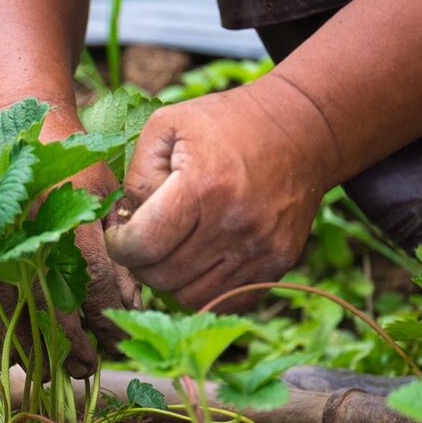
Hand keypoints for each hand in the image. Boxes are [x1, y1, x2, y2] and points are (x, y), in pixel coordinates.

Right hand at [0, 156, 140, 378]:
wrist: (2, 121)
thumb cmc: (63, 154)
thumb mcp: (102, 186)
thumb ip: (117, 241)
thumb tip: (131, 301)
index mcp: (64, 208)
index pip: (93, 281)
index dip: (107, 320)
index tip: (117, 341)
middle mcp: (23, 229)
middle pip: (50, 305)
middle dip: (73, 345)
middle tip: (90, 367)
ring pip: (10, 313)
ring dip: (35, 351)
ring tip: (57, 373)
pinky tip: (10, 359)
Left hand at [105, 80, 333, 310]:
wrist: (302, 129)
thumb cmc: (225, 122)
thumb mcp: (167, 125)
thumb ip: (137, 173)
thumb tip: (128, 220)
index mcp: (202, 186)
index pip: (143, 245)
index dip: (119, 245)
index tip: (119, 233)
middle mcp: (234, 223)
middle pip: (163, 276)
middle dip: (140, 263)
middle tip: (142, 241)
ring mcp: (260, 248)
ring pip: (190, 297)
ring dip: (170, 280)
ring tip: (169, 251)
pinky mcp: (278, 263)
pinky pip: (226, 300)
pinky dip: (202, 289)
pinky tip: (196, 261)